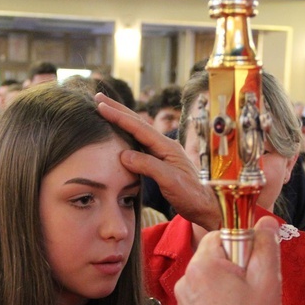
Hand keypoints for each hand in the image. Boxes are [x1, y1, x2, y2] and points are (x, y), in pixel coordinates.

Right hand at [95, 93, 220, 230]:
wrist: (205, 207)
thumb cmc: (191, 195)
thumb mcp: (169, 180)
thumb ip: (148, 166)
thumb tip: (124, 154)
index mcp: (167, 147)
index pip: (139, 127)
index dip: (119, 116)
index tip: (101, 106)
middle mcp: (165, 146)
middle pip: (138, 124)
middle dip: (118, 110)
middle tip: (98, 98)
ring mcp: (163, 154)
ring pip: (138, 133)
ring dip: (121, 121)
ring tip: (105, 111)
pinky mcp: (161, 163)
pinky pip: (140, 145)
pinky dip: (127, 136)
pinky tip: (121, 136)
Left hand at [175, 216, 282, 304]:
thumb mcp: (267, 280)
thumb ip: (266, 245)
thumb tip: (265, 221)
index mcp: (203, 264)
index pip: (220, 235)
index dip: (241, 245)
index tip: (254, 265)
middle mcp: (185, 279)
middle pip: (214, 257)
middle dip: (234, 266)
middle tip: (252, 289)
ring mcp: (182, 300)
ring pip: (209, 278)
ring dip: (226, 285)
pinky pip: (202, 298)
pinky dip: (216, 303)